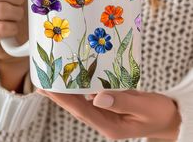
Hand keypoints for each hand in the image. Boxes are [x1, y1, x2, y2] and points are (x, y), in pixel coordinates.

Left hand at [36, 89, 180, 139]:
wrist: (166, 117)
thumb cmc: (158, 113)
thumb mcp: (144, 107)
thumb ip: (122, 102)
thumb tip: (97, 97)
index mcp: (110, 126)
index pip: (82, 111)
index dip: (64, 99)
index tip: (49, 89)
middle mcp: (103, 121)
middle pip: (76, 108)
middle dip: (58, 97)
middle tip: (41, 84)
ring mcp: (104, 114)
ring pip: (80, 104)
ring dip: (65, 93)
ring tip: (51, 82)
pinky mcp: (107, 107)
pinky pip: (89, 98)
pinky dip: (78, 90)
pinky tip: (72, 82)